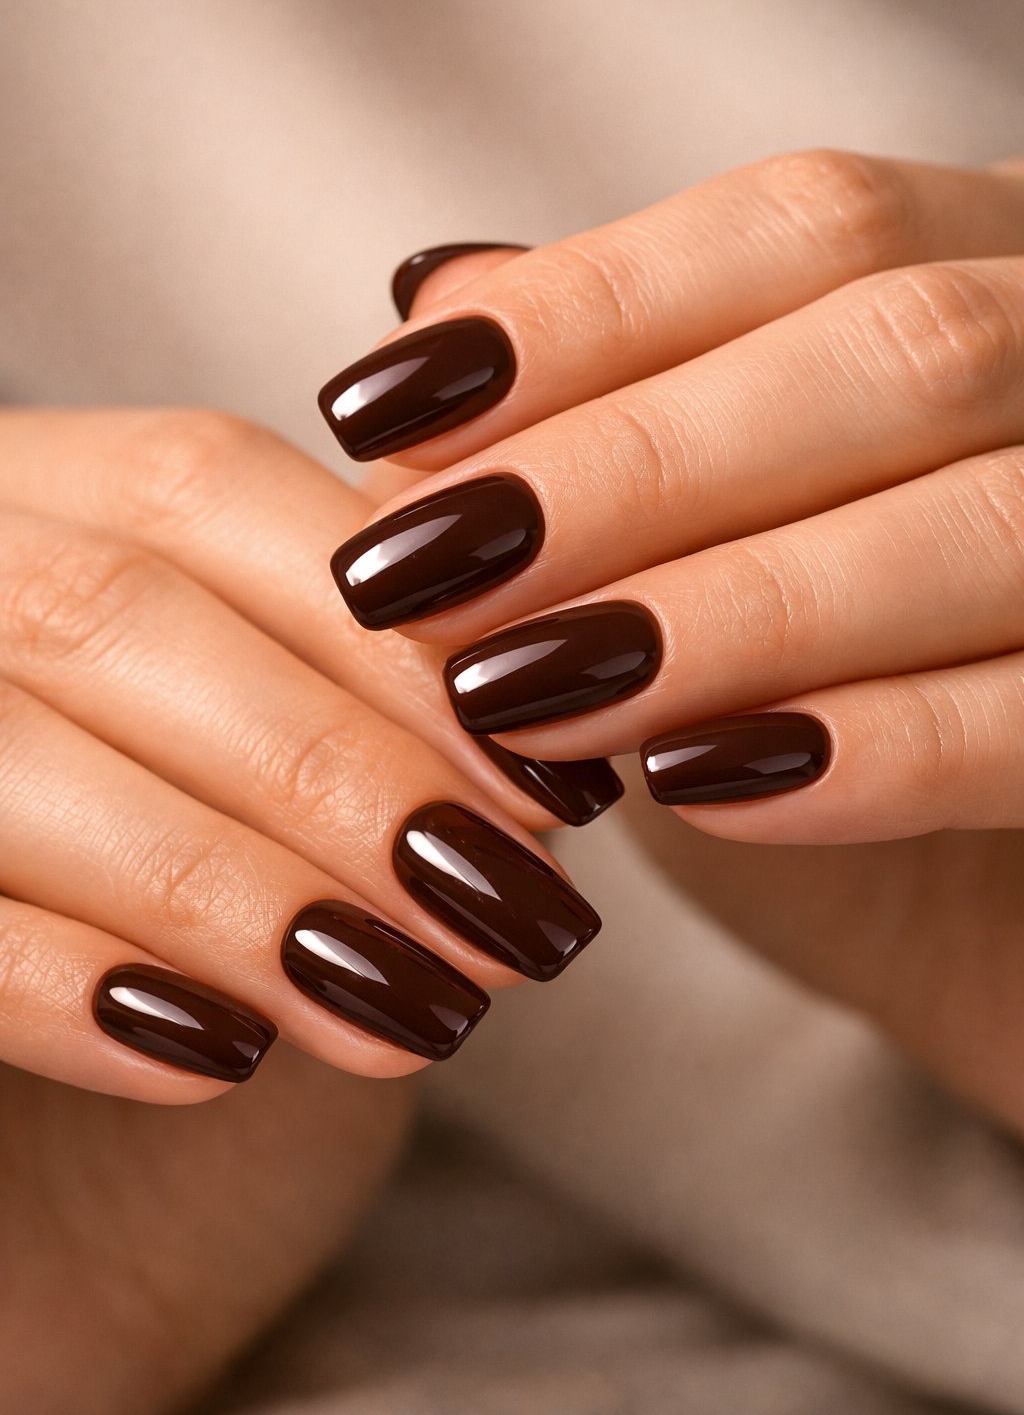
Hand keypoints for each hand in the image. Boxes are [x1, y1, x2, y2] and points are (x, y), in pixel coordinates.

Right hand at [0, 407, 604, 1101]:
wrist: (29, 1081)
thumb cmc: (186, 868)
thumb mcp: (272, 743)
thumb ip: (366, 675)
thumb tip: (552, 696)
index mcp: (30, 488)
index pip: (200, 486)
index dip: (387, 635)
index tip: (546, 786)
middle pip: (111, 613)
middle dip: (331, 769)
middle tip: (504, 914)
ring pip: (4, 749)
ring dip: (227, 887)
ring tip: (410, 1005)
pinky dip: (64, 988)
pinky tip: (216, 1054)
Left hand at [319, 149, 1023, 1131]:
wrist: (1019, 904)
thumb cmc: (849, 690)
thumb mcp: (722, 536)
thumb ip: (612, 409)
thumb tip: (432, 302)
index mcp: (1009, 272)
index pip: (811, 227)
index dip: (593, 308)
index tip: (383, 407)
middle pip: (899, 352)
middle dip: (636, 465)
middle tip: (419, 573)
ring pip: (988, 523)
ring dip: (735, 607)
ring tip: (520, 692)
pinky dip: (884, 750)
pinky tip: (703, 783)